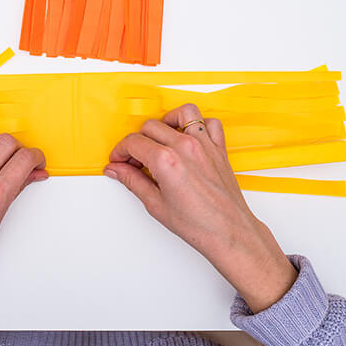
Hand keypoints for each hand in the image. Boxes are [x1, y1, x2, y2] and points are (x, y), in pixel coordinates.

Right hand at [105, 104, 295, 312]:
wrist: (228, 232)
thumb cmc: (197, 224)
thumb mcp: (155, 204)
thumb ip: (132, 181)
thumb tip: (117, 169)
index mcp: (166, 161)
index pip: (133, 142)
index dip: (120, 151)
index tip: (119, 160)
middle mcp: (185, 147)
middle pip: (151, 126)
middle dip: (137, 141)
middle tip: (134, 160)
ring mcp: (204, 145)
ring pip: (182, 113)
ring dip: (167, 122)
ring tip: (160, 140)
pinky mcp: (219, 148)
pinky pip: (210, 122)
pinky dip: (198, 125)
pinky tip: (188, 138)